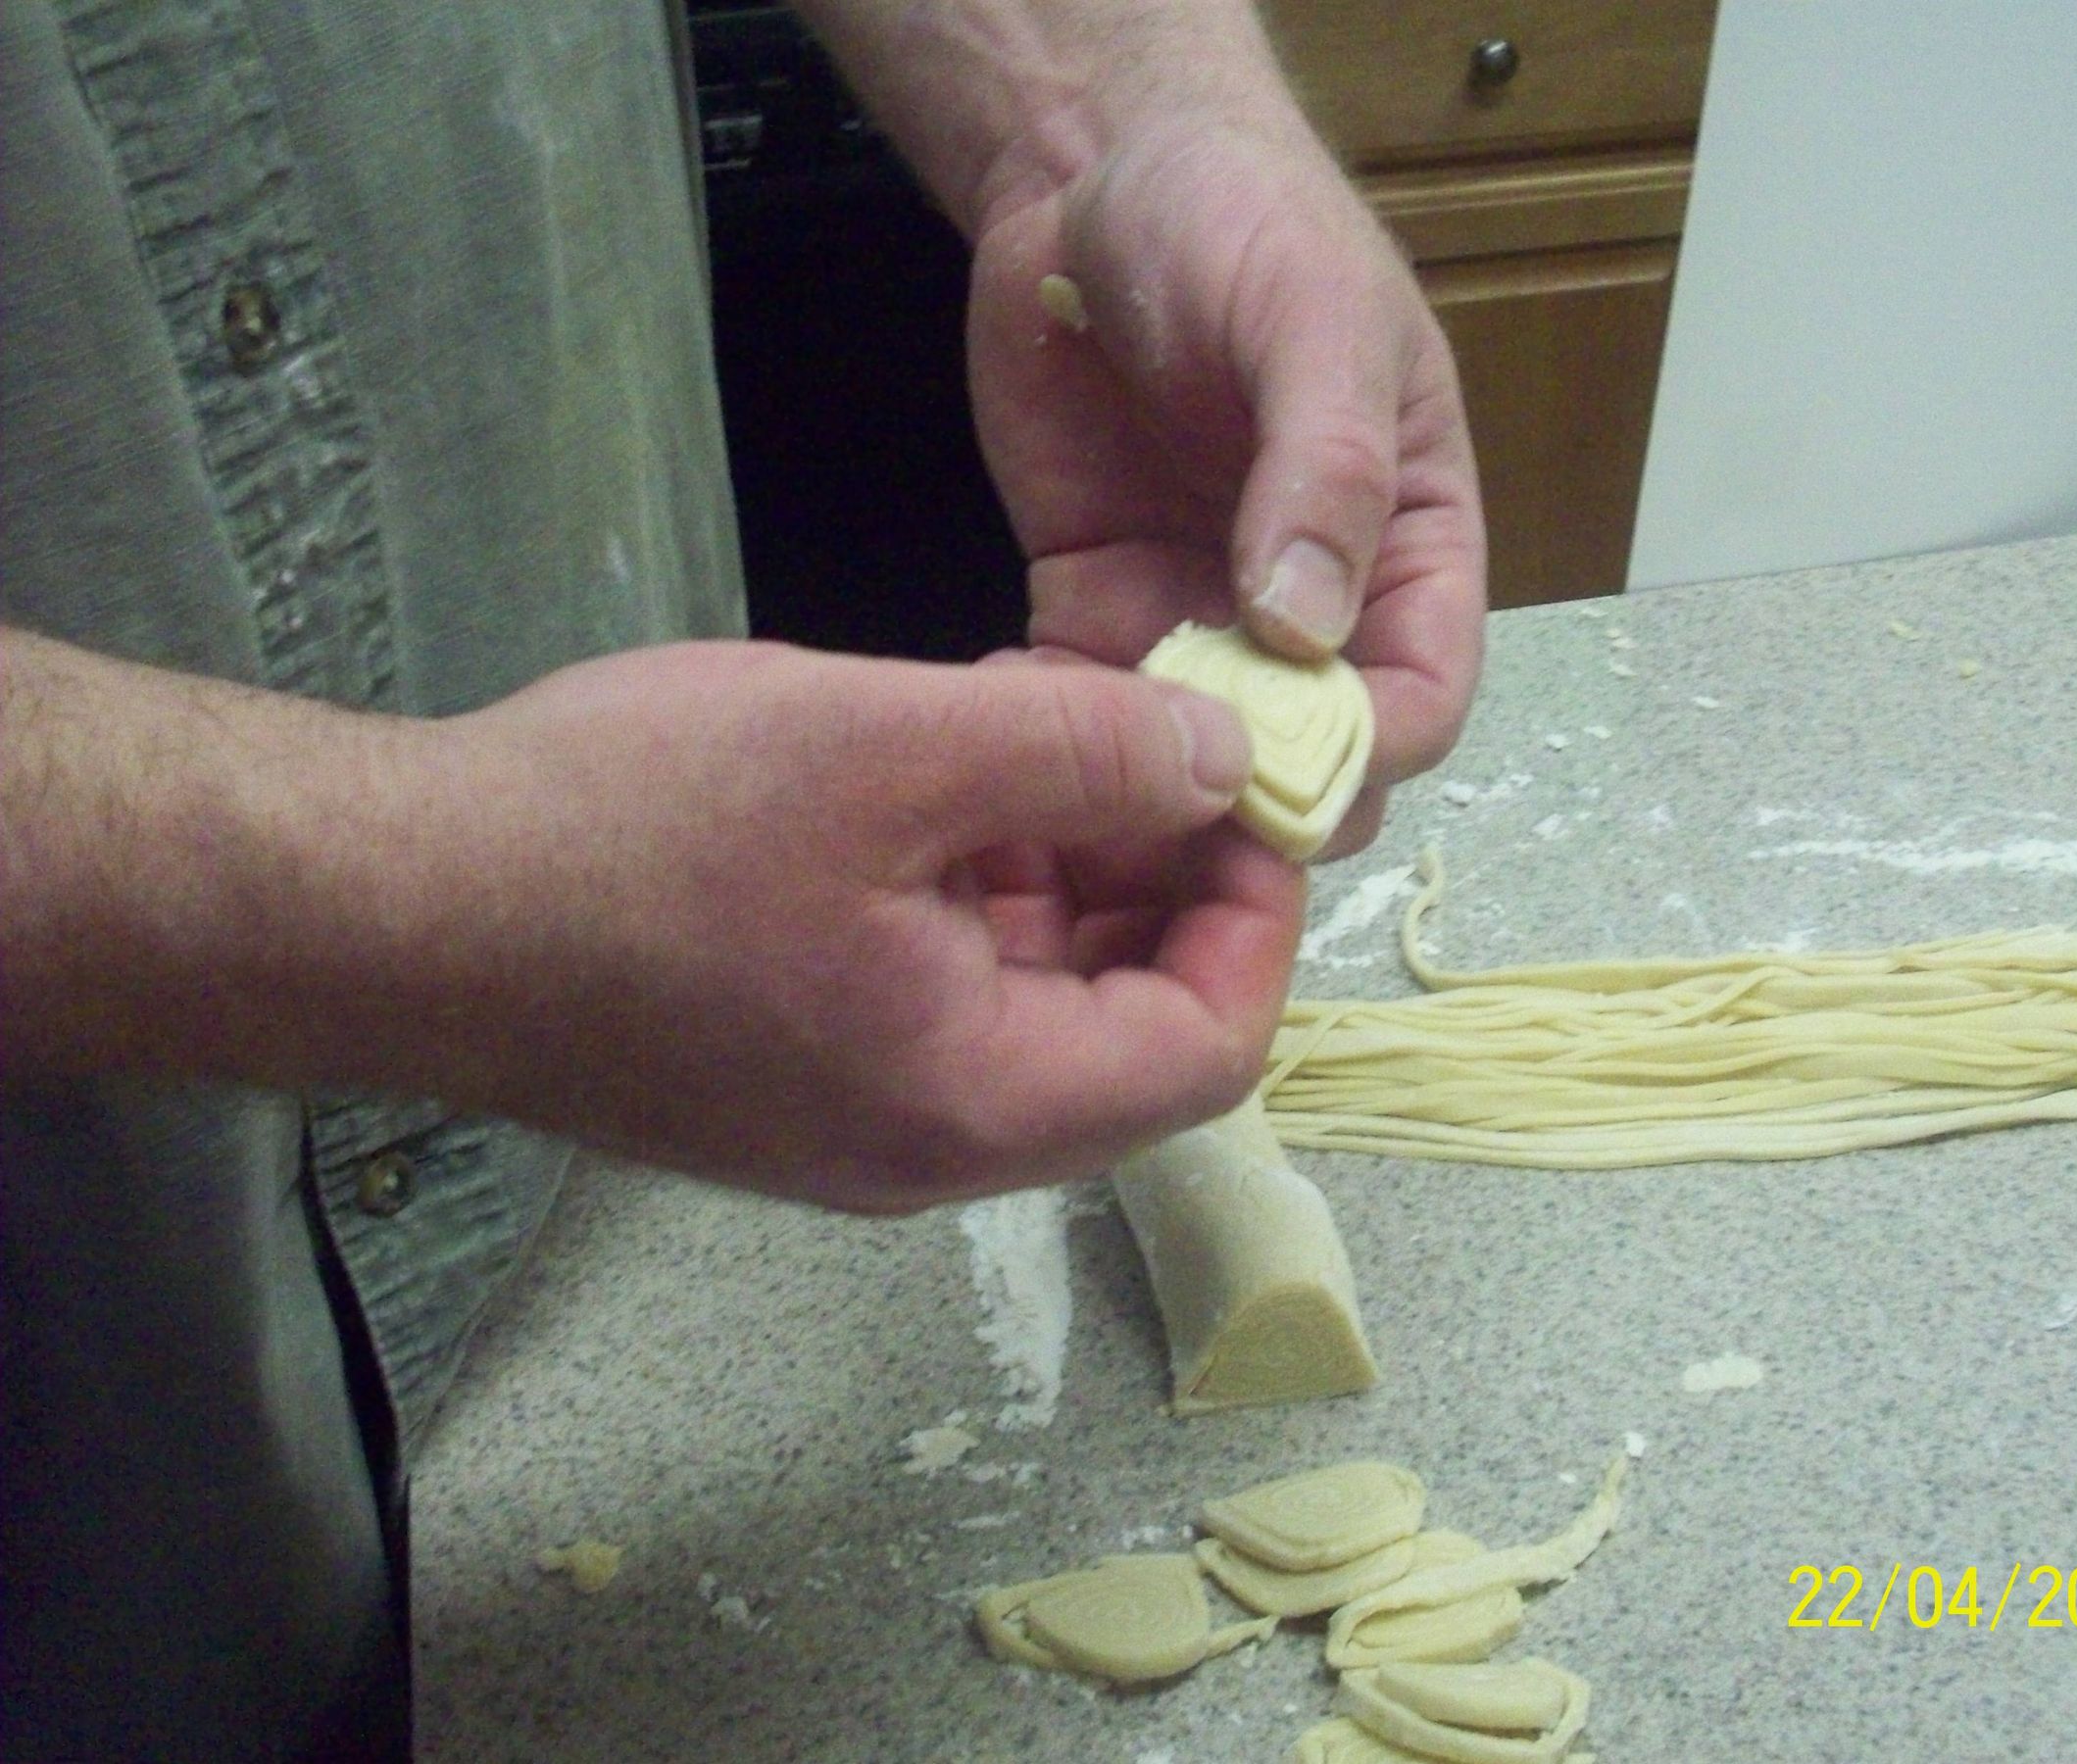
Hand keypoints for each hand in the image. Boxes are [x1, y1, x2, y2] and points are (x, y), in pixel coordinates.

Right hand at [425, 642, 1302, 1208]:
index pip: (1207, 1051)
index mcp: (975, 1104)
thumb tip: (1220, 760)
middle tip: (1144, 735)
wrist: (386, 906)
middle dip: (1157, 877)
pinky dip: (969, 891)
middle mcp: (929, 1146)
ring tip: (1031, 730)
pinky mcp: (788, 1078)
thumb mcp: (888, 748)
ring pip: (1029, 1003)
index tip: (1242, 787)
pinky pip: (937, 997)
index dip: (1255, 915)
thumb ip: (1083, 753)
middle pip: (1124, 1031)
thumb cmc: (629, 829)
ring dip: (1061, 870)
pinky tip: (933, 780)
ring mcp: (852, 1123)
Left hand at [966, 111, 1485, 857]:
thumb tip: (1310, 629)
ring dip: (1158, 793)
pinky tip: (1018, 737)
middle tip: (1178, 809)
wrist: (1092, 171)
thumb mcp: (1309, 321)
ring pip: (1202, 757)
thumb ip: (1327, 472)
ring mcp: (1202, 609)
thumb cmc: (1239, 219)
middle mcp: (1317, 600)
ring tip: (1090, 796)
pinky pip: (1090, 708)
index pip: (1422, 690)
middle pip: (1315, 752)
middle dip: (1265, 798)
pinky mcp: (1099, 603)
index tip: (1298, 765)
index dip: (1375, 744)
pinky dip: (1063, 739)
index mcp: (1410, 540)